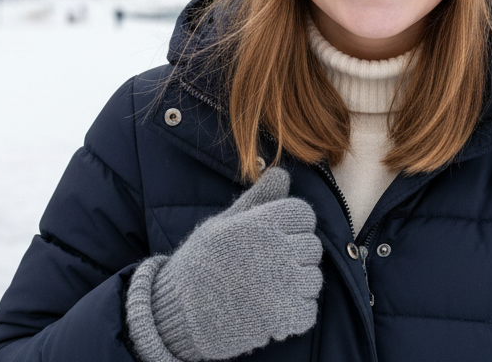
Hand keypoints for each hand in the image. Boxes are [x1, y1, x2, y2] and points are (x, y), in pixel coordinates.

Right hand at [133, 167, 322, 361]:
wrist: (179, 315)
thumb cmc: (199, 265)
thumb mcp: (222, 224)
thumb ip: (258, 199)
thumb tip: (283, 174)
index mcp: (263, 223)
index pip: (304, 214)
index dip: (292, 225)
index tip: (276, 237)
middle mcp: (279, 251)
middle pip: (313, 246)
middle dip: (295, 255)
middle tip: (267, 267)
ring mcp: (285, 286)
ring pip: (313, 279)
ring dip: (297, 286)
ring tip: (267, 291)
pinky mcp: (286, 318)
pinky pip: (309, 311)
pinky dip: (295, 314)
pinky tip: (271, 312)